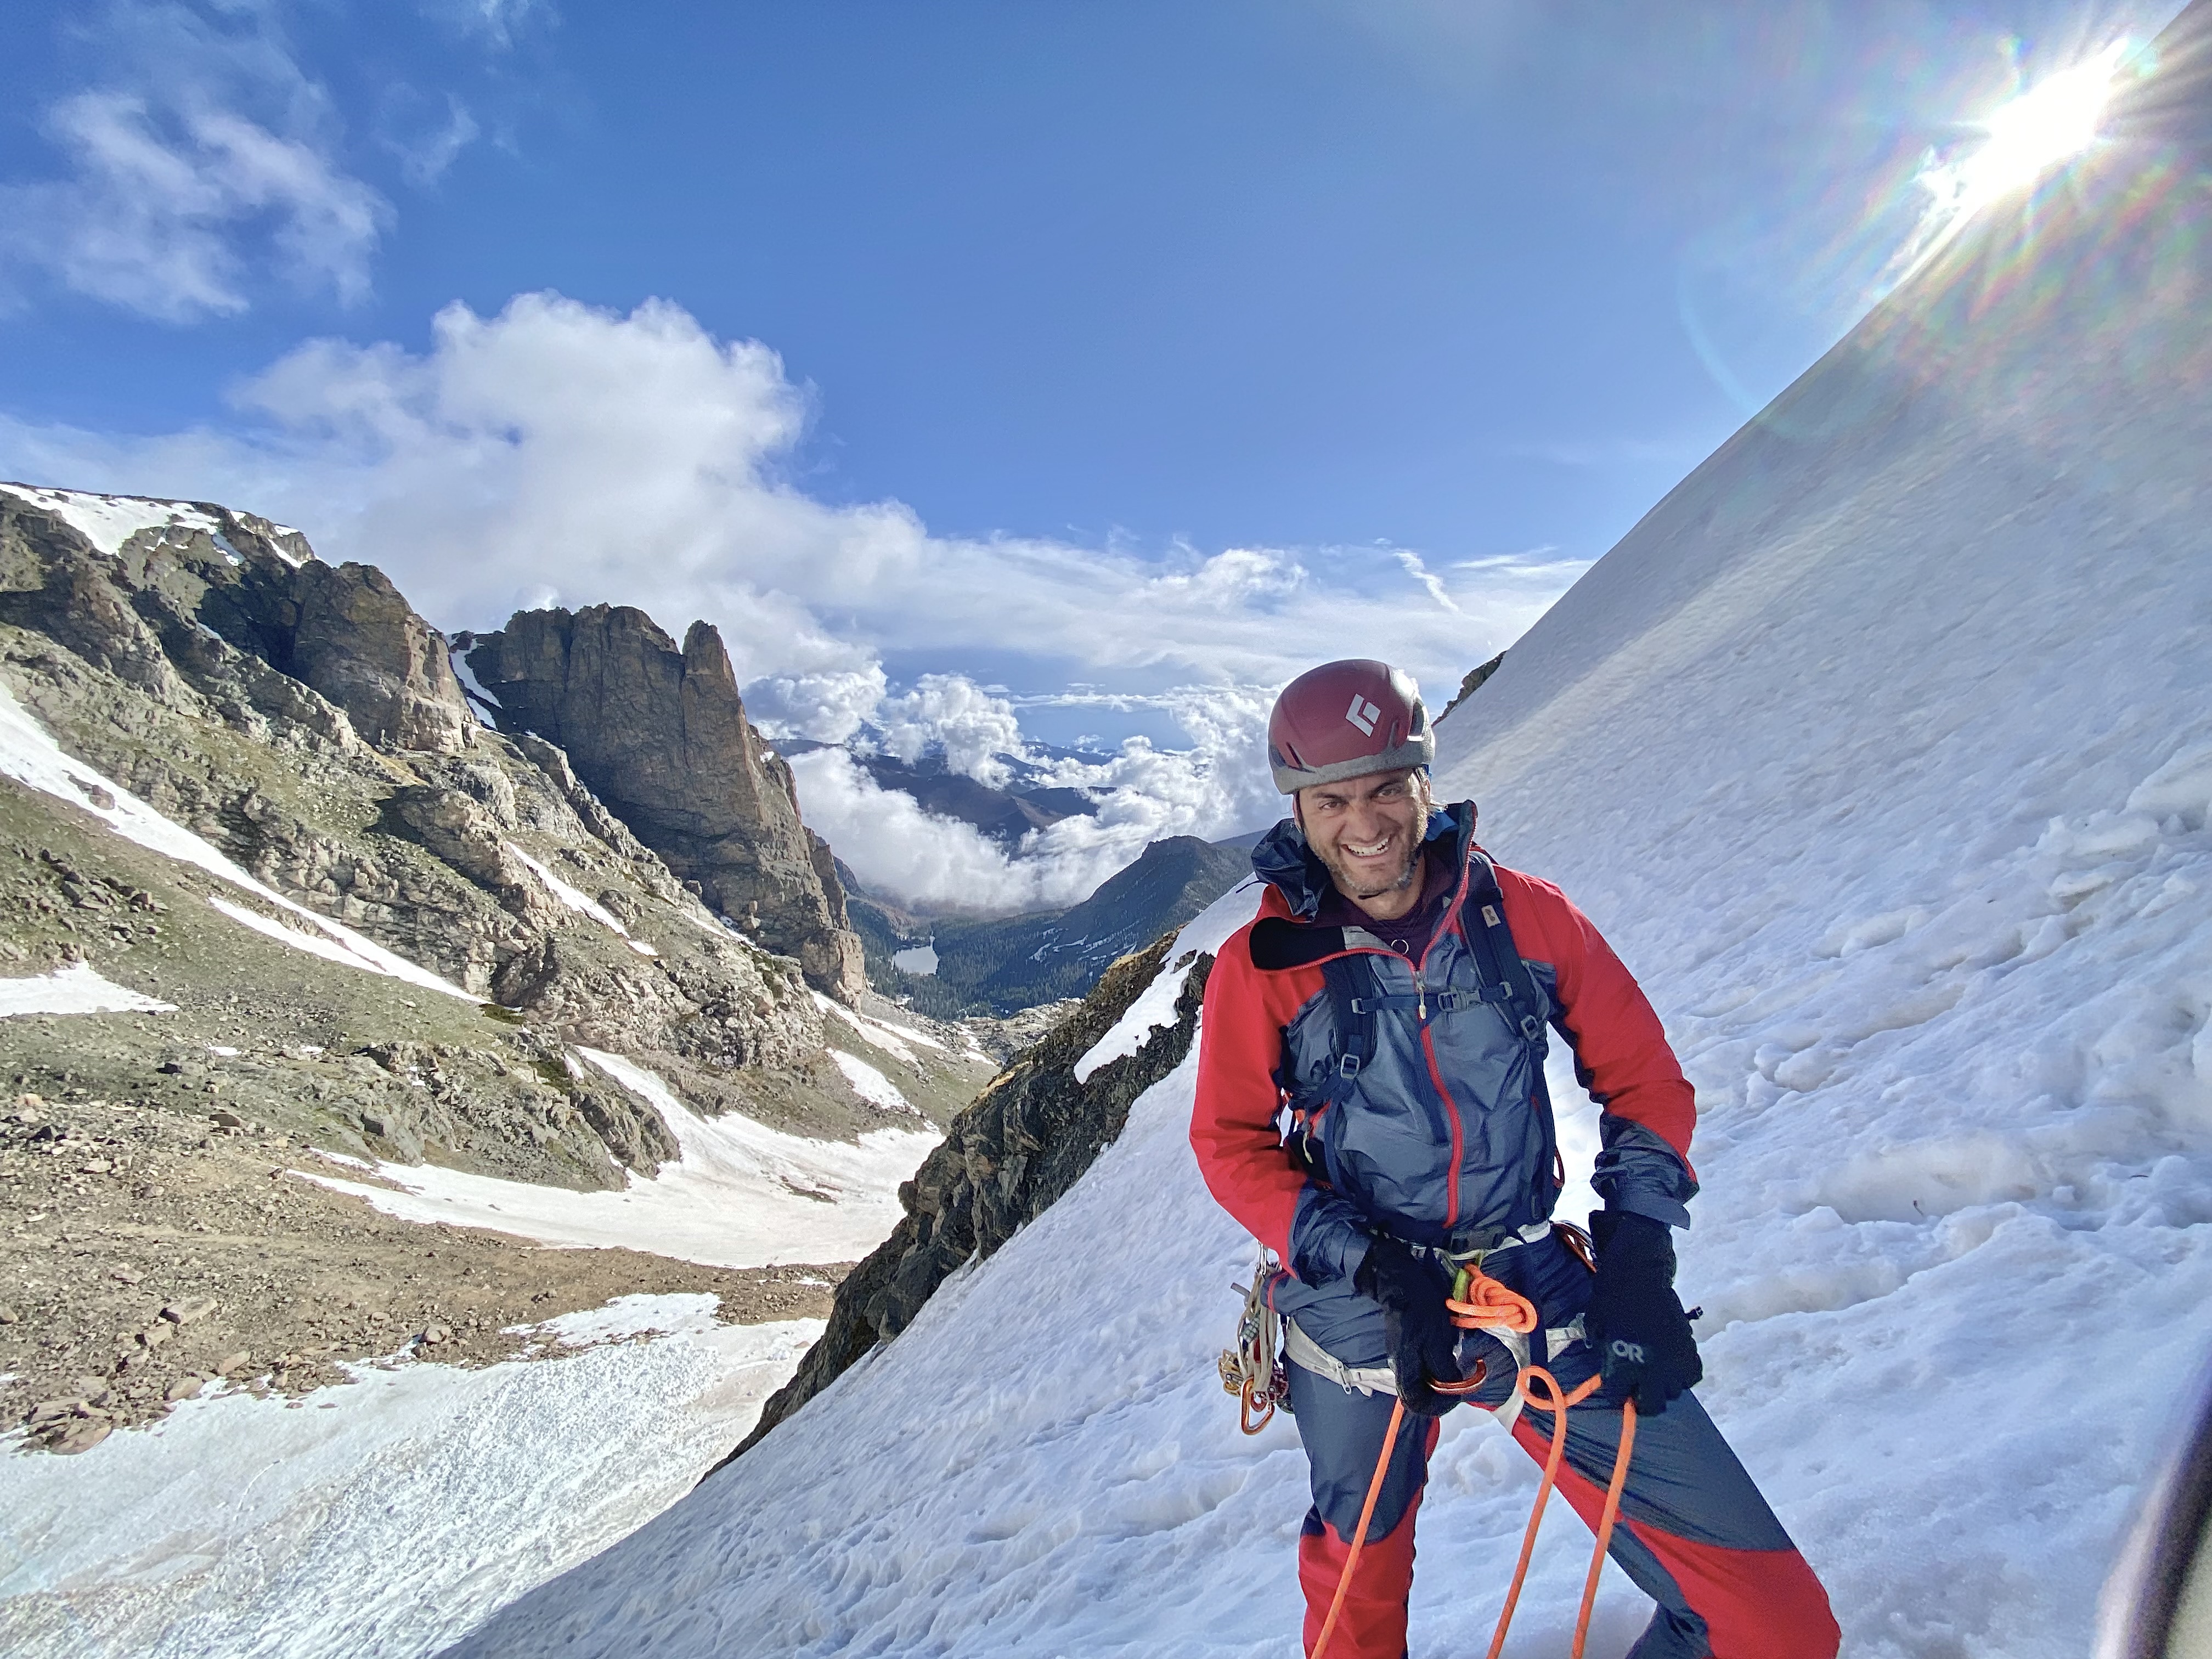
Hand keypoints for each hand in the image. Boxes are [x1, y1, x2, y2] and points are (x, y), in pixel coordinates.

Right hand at [1353, 1236, 1458, 1417]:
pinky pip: (1421, 1365)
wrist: (1400, 1281)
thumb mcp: (1437, 1340)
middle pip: (1420, 1394)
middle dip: (1443, 1392)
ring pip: (1422, 1379)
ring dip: (1441, 1379)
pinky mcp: (1405, 1344)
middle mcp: (1399, 1366)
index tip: (1459, 1394)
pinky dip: (1437, 1366)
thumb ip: (1443, 1367)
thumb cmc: (1420, 1311)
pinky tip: (1447, 1353)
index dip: (1440, 1405)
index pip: (1417, 1404)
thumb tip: (1452, 1385)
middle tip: (1463, 1380)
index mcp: (1404, 1368)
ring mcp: (1401, 1355)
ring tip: (1459, 1367)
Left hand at [1583, 1211, 1701, 1414]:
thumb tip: (1606, 1363)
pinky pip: (1692, 1374)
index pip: (1620, 1396)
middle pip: (1653, 1403)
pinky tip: (1673, 1365)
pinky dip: (1684, 1374)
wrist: (1639, 1271)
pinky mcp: (1688, 1346)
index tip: (1618, 1390)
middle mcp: (1650, 1368)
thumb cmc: (1611, 1295)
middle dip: (1643, 1401)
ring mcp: (1672, 1358)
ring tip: (1655, 1374)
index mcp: (1623, 1364)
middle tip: (1638, 1390)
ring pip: (1674, 1391)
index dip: (1617, 1395)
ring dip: (1664, 1386)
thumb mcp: (1595, 1324)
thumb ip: (1600, 1348)